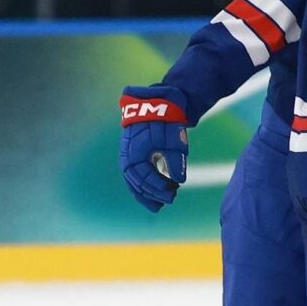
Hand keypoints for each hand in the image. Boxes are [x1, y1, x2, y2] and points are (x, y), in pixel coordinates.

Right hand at [118, 87, 187, 210]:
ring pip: (133, 181)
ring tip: (158, 204)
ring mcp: (127, 155)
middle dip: (152, 194)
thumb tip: (179, 181)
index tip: (172, 194)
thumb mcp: (174, 140)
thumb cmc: (166, 120)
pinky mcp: (131, 153)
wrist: (156, 100)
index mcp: (135, 154)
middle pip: (137, 183)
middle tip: (169, 200)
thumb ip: (175, 161)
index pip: (145, 179)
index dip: (158, 189)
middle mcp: (127, 157)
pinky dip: (141, 185)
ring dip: (145, 193)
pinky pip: (134, 175)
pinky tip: (151, 193)